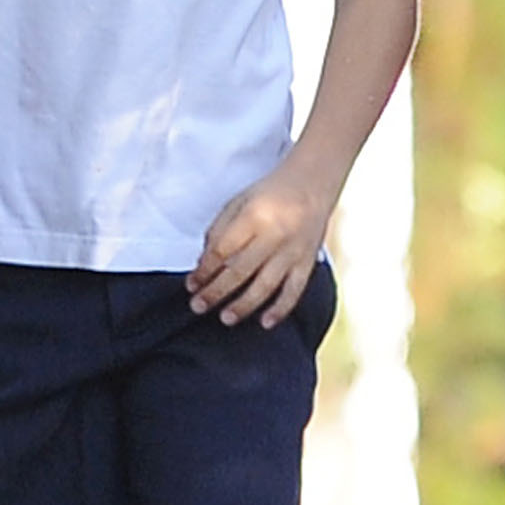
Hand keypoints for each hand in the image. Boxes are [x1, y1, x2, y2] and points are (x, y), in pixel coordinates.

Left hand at [188, 160, 335, 327]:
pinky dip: (281, 308)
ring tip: (225, 319)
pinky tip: (265, 323)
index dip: (204, 269)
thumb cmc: (269, 192)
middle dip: (216, 291)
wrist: (313, 182)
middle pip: (240, 270)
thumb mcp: (238, 201)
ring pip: (266, 285)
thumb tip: (203, 263)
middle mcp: (275, 235)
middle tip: (197, 306)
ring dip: (244, 305)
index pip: (223, 250)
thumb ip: (219, 229)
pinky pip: (295, 290)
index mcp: (254, 217)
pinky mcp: (308, 261)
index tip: (191, 284)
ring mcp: (293, 251)